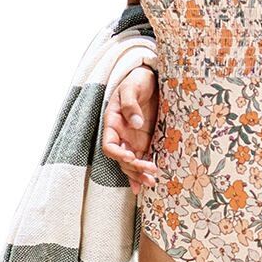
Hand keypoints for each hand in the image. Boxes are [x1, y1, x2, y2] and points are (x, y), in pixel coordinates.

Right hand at [101, 65, 159, 188]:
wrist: (149, 77)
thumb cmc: (137, 79)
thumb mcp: (132, 87)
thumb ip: (130, 104)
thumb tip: (135, 124)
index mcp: (112, 123)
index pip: (109, 145)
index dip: (118, 154)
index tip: (131, 156)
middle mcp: (120, 134)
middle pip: (122, 159)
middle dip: (134, 168)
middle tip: (150, 172)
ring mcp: (131, 139)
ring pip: (130, 163)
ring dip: (139, 174)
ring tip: (152, 183)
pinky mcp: (144, 140)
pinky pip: (141, 159)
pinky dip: (143, 172)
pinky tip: (148, 184)